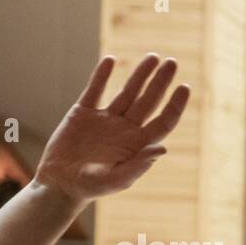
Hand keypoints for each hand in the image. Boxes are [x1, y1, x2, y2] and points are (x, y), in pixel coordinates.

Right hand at [33, 54, 190, 206]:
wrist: (60, 184)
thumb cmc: (91, 187)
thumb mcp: (116, 179)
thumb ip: (138, 165)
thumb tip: (163, 148)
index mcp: (138, 144)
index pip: (163, 121)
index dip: (175, 105)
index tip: (185, 87)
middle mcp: (125, 129)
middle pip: (149, 101)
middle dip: (160, 82)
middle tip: (172, 62)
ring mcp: (105, 119)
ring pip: (127, 92)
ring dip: (139, 75)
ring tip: (153, 57)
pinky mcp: (83, 113)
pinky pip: (94, 89)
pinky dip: (101, 75)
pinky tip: (111, 60)